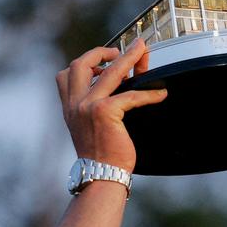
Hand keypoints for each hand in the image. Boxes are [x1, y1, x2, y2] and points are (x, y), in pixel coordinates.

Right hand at [55, 39, 165, 172]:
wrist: (101, 177)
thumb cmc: (102, 158)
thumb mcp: (94, 128)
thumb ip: (98, 107)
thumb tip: (123, 84)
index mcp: (69, 108)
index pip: (66, 75)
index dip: (86, 63)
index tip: (103, 61)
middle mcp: (74, 104)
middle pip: (81, 64)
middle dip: (102, 52)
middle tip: (121, 50)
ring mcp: (87, 106)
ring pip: (110, 71)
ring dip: (129, 57)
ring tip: (144, 50)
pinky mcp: (104, 112)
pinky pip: (131, 94)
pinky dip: (149, 93)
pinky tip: (160, 94)